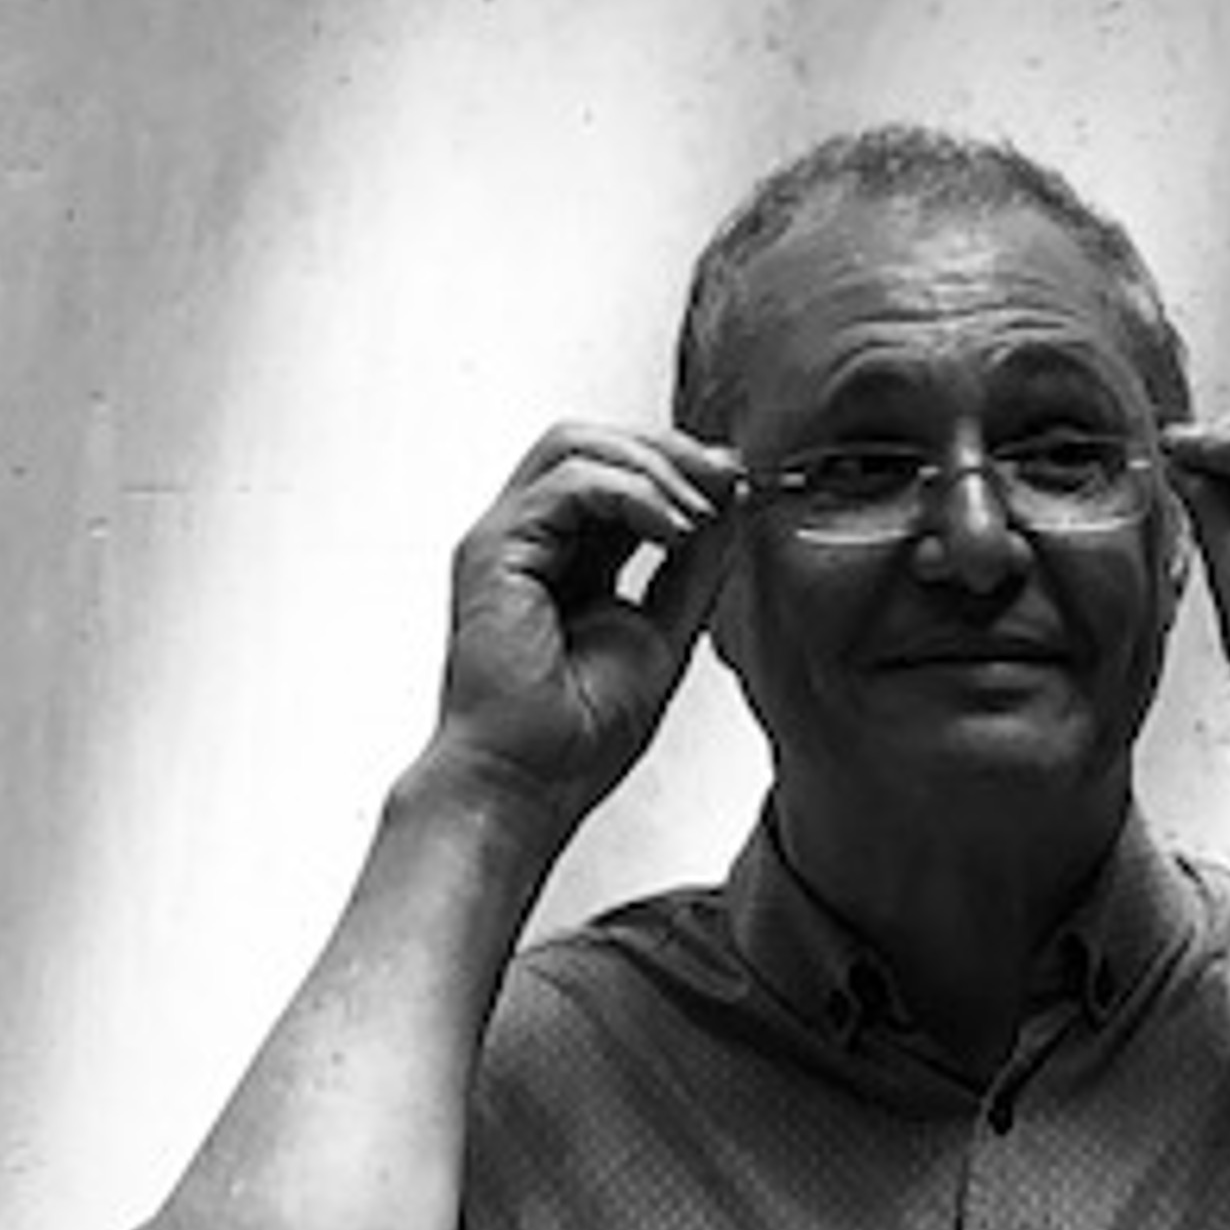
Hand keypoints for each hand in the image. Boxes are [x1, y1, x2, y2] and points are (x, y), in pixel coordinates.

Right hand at [430, 422, 740, 824]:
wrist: (528, 786)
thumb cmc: (573, 740)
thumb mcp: (663, 634)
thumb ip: (692, 569)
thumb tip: (729, 508)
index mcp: (567, 560)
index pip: (618, 475)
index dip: (679, 466)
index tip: (736, 482)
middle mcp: (531, 542)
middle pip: (593, 442)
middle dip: (668, 450)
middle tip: (725, 477)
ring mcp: (506, 541)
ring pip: (574, 445)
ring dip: (651, 466)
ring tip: (698, 513)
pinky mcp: (493, 550)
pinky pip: (566, 483)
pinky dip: (629, 492)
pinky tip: (671, 530)